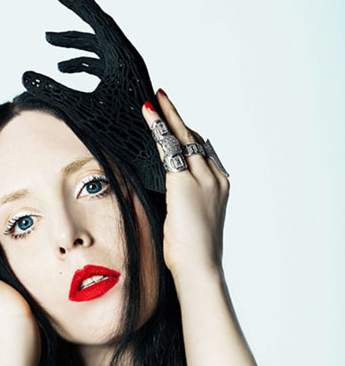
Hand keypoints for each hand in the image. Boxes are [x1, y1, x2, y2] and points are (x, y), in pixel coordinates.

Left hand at [141, 89, 229, 280]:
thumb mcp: (186, 218)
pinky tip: (148, 114)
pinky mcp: (186, 183)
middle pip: (193, 138)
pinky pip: (169, 147)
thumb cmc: (190, 251)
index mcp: (218, 186)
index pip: (201, 151)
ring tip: (153, 100)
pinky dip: (158, 128)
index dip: (186, 133)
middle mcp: (215, 177)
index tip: (176, 121)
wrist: (198, 267)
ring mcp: (203, 178)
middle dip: (176, 118)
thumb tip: (164, 187)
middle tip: (161, 98)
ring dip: (167, 117)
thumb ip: (179, 197)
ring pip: (183, 137)